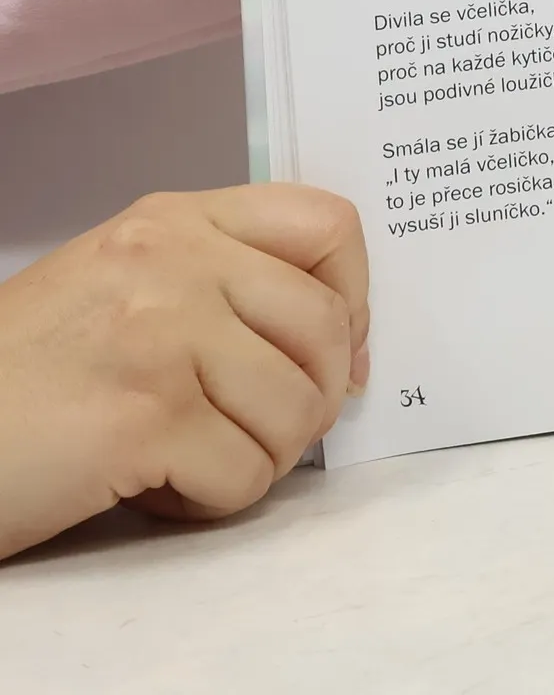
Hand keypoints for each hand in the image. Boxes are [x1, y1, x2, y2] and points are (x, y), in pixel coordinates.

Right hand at [0, 185, 368, 559]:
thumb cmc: (25, 373)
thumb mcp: (124, 284)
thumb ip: (224, 284)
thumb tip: (344, 341)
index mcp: (176, 218)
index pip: (328, 221)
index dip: (355, 294)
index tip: (341, 349)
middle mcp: (175, 260)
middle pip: (326, 326)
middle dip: (318, 396)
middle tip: (273, 430)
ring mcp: (162, 334)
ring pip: (298, 408)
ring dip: (262, 456)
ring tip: (196, 459)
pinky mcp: (144, 418)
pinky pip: (246, 475)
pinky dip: (213, 501)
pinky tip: (158, 489)